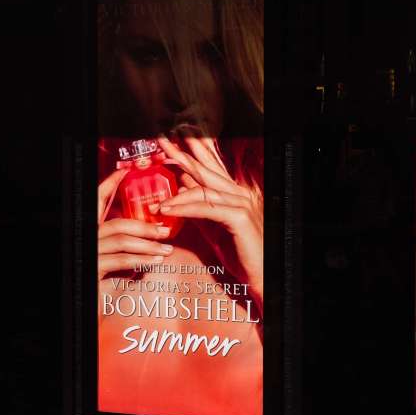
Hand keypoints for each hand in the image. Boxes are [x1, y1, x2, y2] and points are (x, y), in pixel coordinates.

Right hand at [97, 167, 173, 278]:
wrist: (88, 314)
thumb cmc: (101, 287)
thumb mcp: (111, 262)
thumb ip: (123, 247)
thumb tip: (149, 236)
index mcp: (89, 230)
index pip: (96, 201)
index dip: (108, 185)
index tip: (123, 172)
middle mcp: (87, 237)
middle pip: (117, 223)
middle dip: (144, 225)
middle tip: (165, 230)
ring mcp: (89, 253)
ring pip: (121, 240)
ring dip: (148, 244)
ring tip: (166, 248)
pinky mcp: (92, 269)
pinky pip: (120, 260)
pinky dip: (141, 259)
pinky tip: (155, 261)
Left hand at [154, 135, 263, 304]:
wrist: (259, 275)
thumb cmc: (238, 252)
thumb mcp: (212, 227)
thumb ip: (198, 208)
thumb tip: (181, 190)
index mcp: (234, 192)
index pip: (210, 167)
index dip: (191, 151)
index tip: (170, 139)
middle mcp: (239, 192)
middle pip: (206, 169)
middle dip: (182, 153)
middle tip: (161, 139)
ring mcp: (241, 202)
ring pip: (203, 190)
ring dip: (176, 194)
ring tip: (156, 197)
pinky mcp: (239, 217)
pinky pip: (206, 209)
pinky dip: (185, 209)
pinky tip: (168, 210)